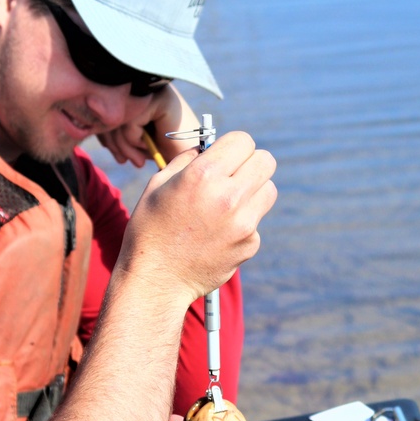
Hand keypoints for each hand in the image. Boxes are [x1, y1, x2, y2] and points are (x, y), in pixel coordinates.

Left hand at [97, 85, 188, 168]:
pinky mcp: (153, 101)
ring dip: (124, 146)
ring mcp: (151, 94)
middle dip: (117, 144)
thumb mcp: (149, 146)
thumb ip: (128, 137)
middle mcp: (148, 92)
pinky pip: (128, 122)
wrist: (198, 160)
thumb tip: (91, 122)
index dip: (114, 136)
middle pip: (112, 113)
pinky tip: (145, 150)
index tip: (120, 157)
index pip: (115, 110)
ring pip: (117, 119)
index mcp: (147, 100)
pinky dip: (132, 140)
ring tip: (137, 160)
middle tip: (129, 161)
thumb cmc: (178, 154)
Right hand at [119, 130, 276, 304]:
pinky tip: (218, 234)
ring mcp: (243, 223)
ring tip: (227, 204)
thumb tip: (208, 148)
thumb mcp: (159, 184)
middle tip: (235, 175)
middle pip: (266, 161)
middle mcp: (228, 196)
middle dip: (251, 164)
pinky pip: (256, 221)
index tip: (227, 156)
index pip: (244, 140)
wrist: (156, 280)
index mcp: (203, 175)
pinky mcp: (249, 244)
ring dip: (253, 191)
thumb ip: (188, 160)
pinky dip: (243, 223)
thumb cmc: (150, 229)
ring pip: (269, 190)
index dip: (234, 146)